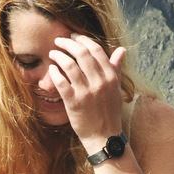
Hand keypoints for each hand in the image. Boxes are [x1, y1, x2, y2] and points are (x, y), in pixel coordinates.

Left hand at [47, 33, 126, 153]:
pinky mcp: (74, 103)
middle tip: (59, 41)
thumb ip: (116, 69)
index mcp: (111, 77)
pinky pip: (61, 82)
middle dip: (68, 43)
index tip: (73, 36)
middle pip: (82, 54)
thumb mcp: (116, 89)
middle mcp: (100, 82)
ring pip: (70, 65)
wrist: (104, 137)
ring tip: (53, 53)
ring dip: (59, 55)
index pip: (96, 50)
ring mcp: (86, 92)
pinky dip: (55, 72)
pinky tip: (52, 69)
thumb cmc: (109, 113)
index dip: (83, 40)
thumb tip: (121, 50)